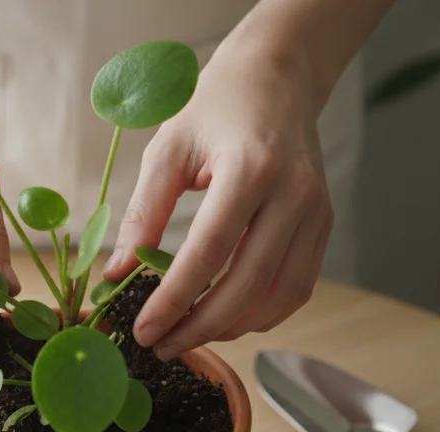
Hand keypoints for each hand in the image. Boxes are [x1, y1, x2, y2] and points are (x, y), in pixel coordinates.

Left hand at [103, 38, 332, 360]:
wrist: (276, 78)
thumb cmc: (215, 108)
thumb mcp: (168, 150)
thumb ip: (143, 214)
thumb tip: (116, 273)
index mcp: (250, 170)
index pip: (209, 253)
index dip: (174, 300)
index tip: (143, 329)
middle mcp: (292, 195)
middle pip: (248, 285)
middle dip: (201, 326)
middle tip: (162, 345)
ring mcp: (315, 212)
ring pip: (279, 296)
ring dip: (233, 327)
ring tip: (190, 334)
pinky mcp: (323, 224)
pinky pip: (297, 287)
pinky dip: (263, 313)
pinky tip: (227, 318)